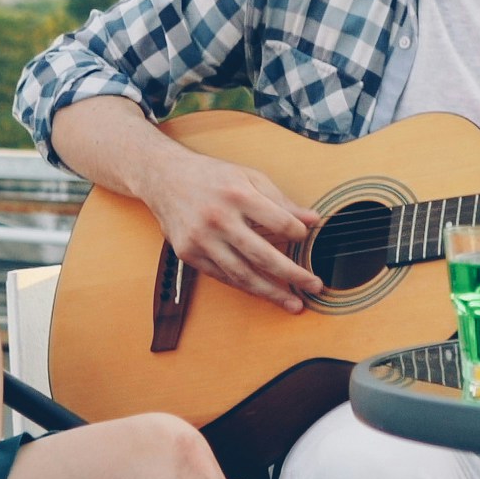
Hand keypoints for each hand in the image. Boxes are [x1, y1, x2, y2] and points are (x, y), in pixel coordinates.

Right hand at [142, 149, 323, 311]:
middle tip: (315, 285)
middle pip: (262, 255)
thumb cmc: (213, 176)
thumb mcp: (249, 177)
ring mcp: (201, 239)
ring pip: (242, 274)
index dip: (297, 233)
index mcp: (238, 194)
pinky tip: (263, 291)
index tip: (305, 237)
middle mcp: (218, 218)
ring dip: (271, 292)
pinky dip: (245, 286)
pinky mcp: (188, 253)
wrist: (164, 178)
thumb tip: (312, 220)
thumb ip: (281, 200)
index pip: (278, 221)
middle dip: (293, 274)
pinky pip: (222, 277)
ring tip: (293, 302)